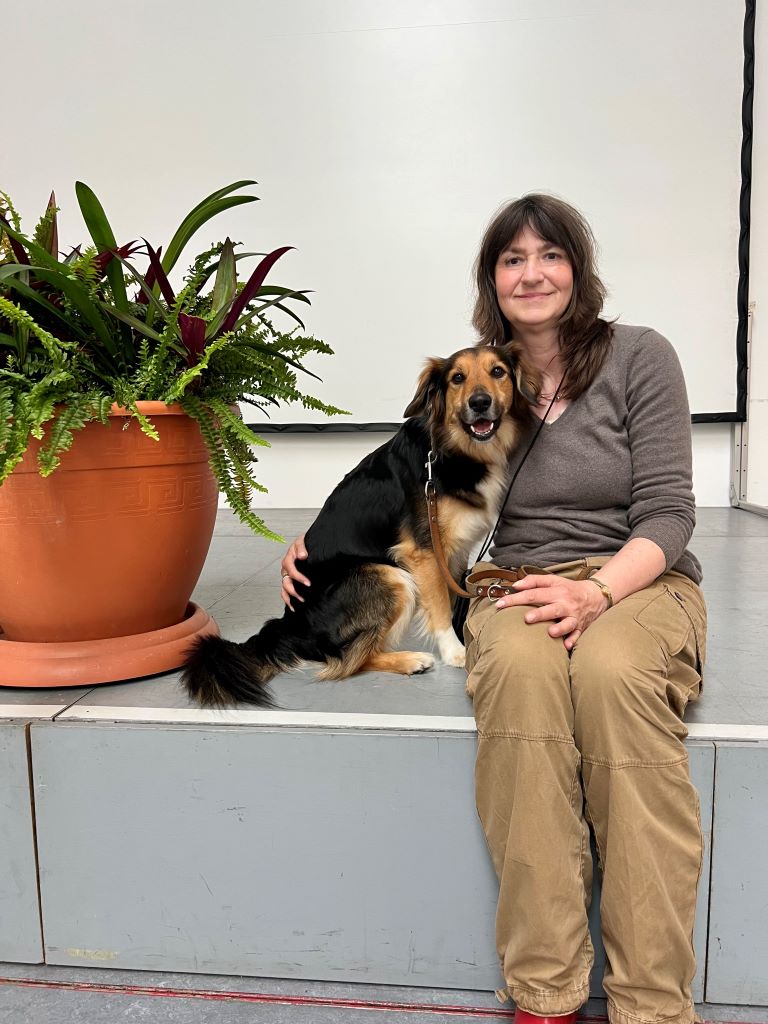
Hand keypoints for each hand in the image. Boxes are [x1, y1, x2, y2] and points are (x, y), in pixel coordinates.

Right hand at [280, 534, 309, 609]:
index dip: (298, 577)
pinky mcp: (290, 581)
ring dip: (290, 597)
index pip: (291, 570)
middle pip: (285, 582)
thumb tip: (302, 556)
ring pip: (284, 589)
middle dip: (294, 590)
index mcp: (288, 560)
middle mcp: (285, 569)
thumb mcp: (302, 541)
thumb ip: (302, 548)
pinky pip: (285, 592)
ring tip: (300, 602)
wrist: (306, 545)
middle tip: (303, 596)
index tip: (307, 583)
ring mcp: (287, 576)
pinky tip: (294, 607)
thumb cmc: (304, 543)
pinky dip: (288, 600)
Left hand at [494, 574, 608, 649]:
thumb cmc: (569, 588)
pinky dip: (573, 640)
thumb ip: (534, 581)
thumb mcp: (553, 580)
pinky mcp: (581, 627)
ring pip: (567, 623)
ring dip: (560, 628)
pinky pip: (578, 635)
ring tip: (551, 632)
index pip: (533, 594)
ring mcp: (574, 617)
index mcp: (556, 592)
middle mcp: (565, 604)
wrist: (596, 596)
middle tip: (527, 618)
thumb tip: (515, 585)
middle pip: (552, 609)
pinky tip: (567, 645)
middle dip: (540, 614)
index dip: (516, 599)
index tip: (501, 604)